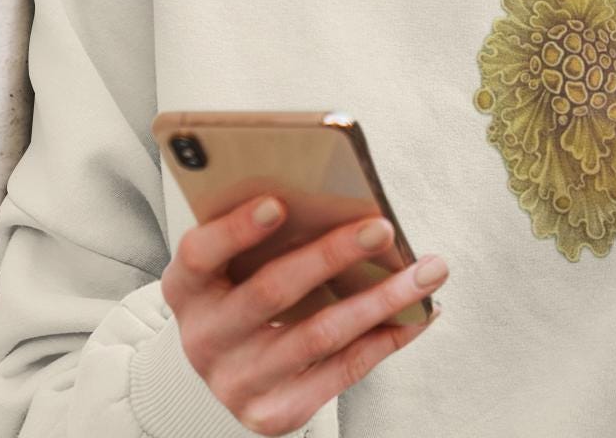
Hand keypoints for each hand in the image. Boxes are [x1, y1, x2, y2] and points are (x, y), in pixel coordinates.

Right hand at [160, 196, 449, 435]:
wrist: (231, 371)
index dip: (236, 230)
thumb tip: (343, 200)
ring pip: (320, 335)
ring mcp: (237, 382)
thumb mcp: (235, 266)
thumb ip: (267, 237)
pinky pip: (342, 372)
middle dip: (332, 255)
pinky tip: (419, 314)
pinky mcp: (273, 415)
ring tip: (427, 270)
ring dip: (382, 299)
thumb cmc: (244, 294)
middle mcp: (204, 338)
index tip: (279, 203)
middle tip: (382, 228)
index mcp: (187, 289)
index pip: (200, 254)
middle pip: (271, 291)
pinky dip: (387, 339)